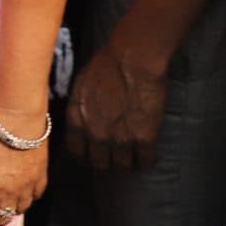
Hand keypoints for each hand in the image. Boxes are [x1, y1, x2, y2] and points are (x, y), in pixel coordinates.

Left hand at [0, 104, 50, 225]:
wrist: (17, 116)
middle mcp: (7, 192)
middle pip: (1, 216)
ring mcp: (26, 186)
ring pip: (20, 209)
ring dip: (11, 211)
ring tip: (5, 207)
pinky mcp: (40, 175)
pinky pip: (36, 195)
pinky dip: (29, 199)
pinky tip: (24, 195)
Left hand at [64, 32, 170, 171]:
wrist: (133, 59)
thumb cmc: (106, 63)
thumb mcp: (81, 85)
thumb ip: (81, 108)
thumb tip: (83, 119)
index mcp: (77, 119)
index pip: (76, 151)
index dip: (86, 152)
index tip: (93, 151)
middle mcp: (95, 134)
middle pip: (99, 163)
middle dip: (107, 160)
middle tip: (115, 154)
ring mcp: (119, 139)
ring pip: (123, 166)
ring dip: (128, 162)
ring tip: (134, 155)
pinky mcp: (143, 138)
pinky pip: (146, 160)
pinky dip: (148, 159)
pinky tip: (149, 152)